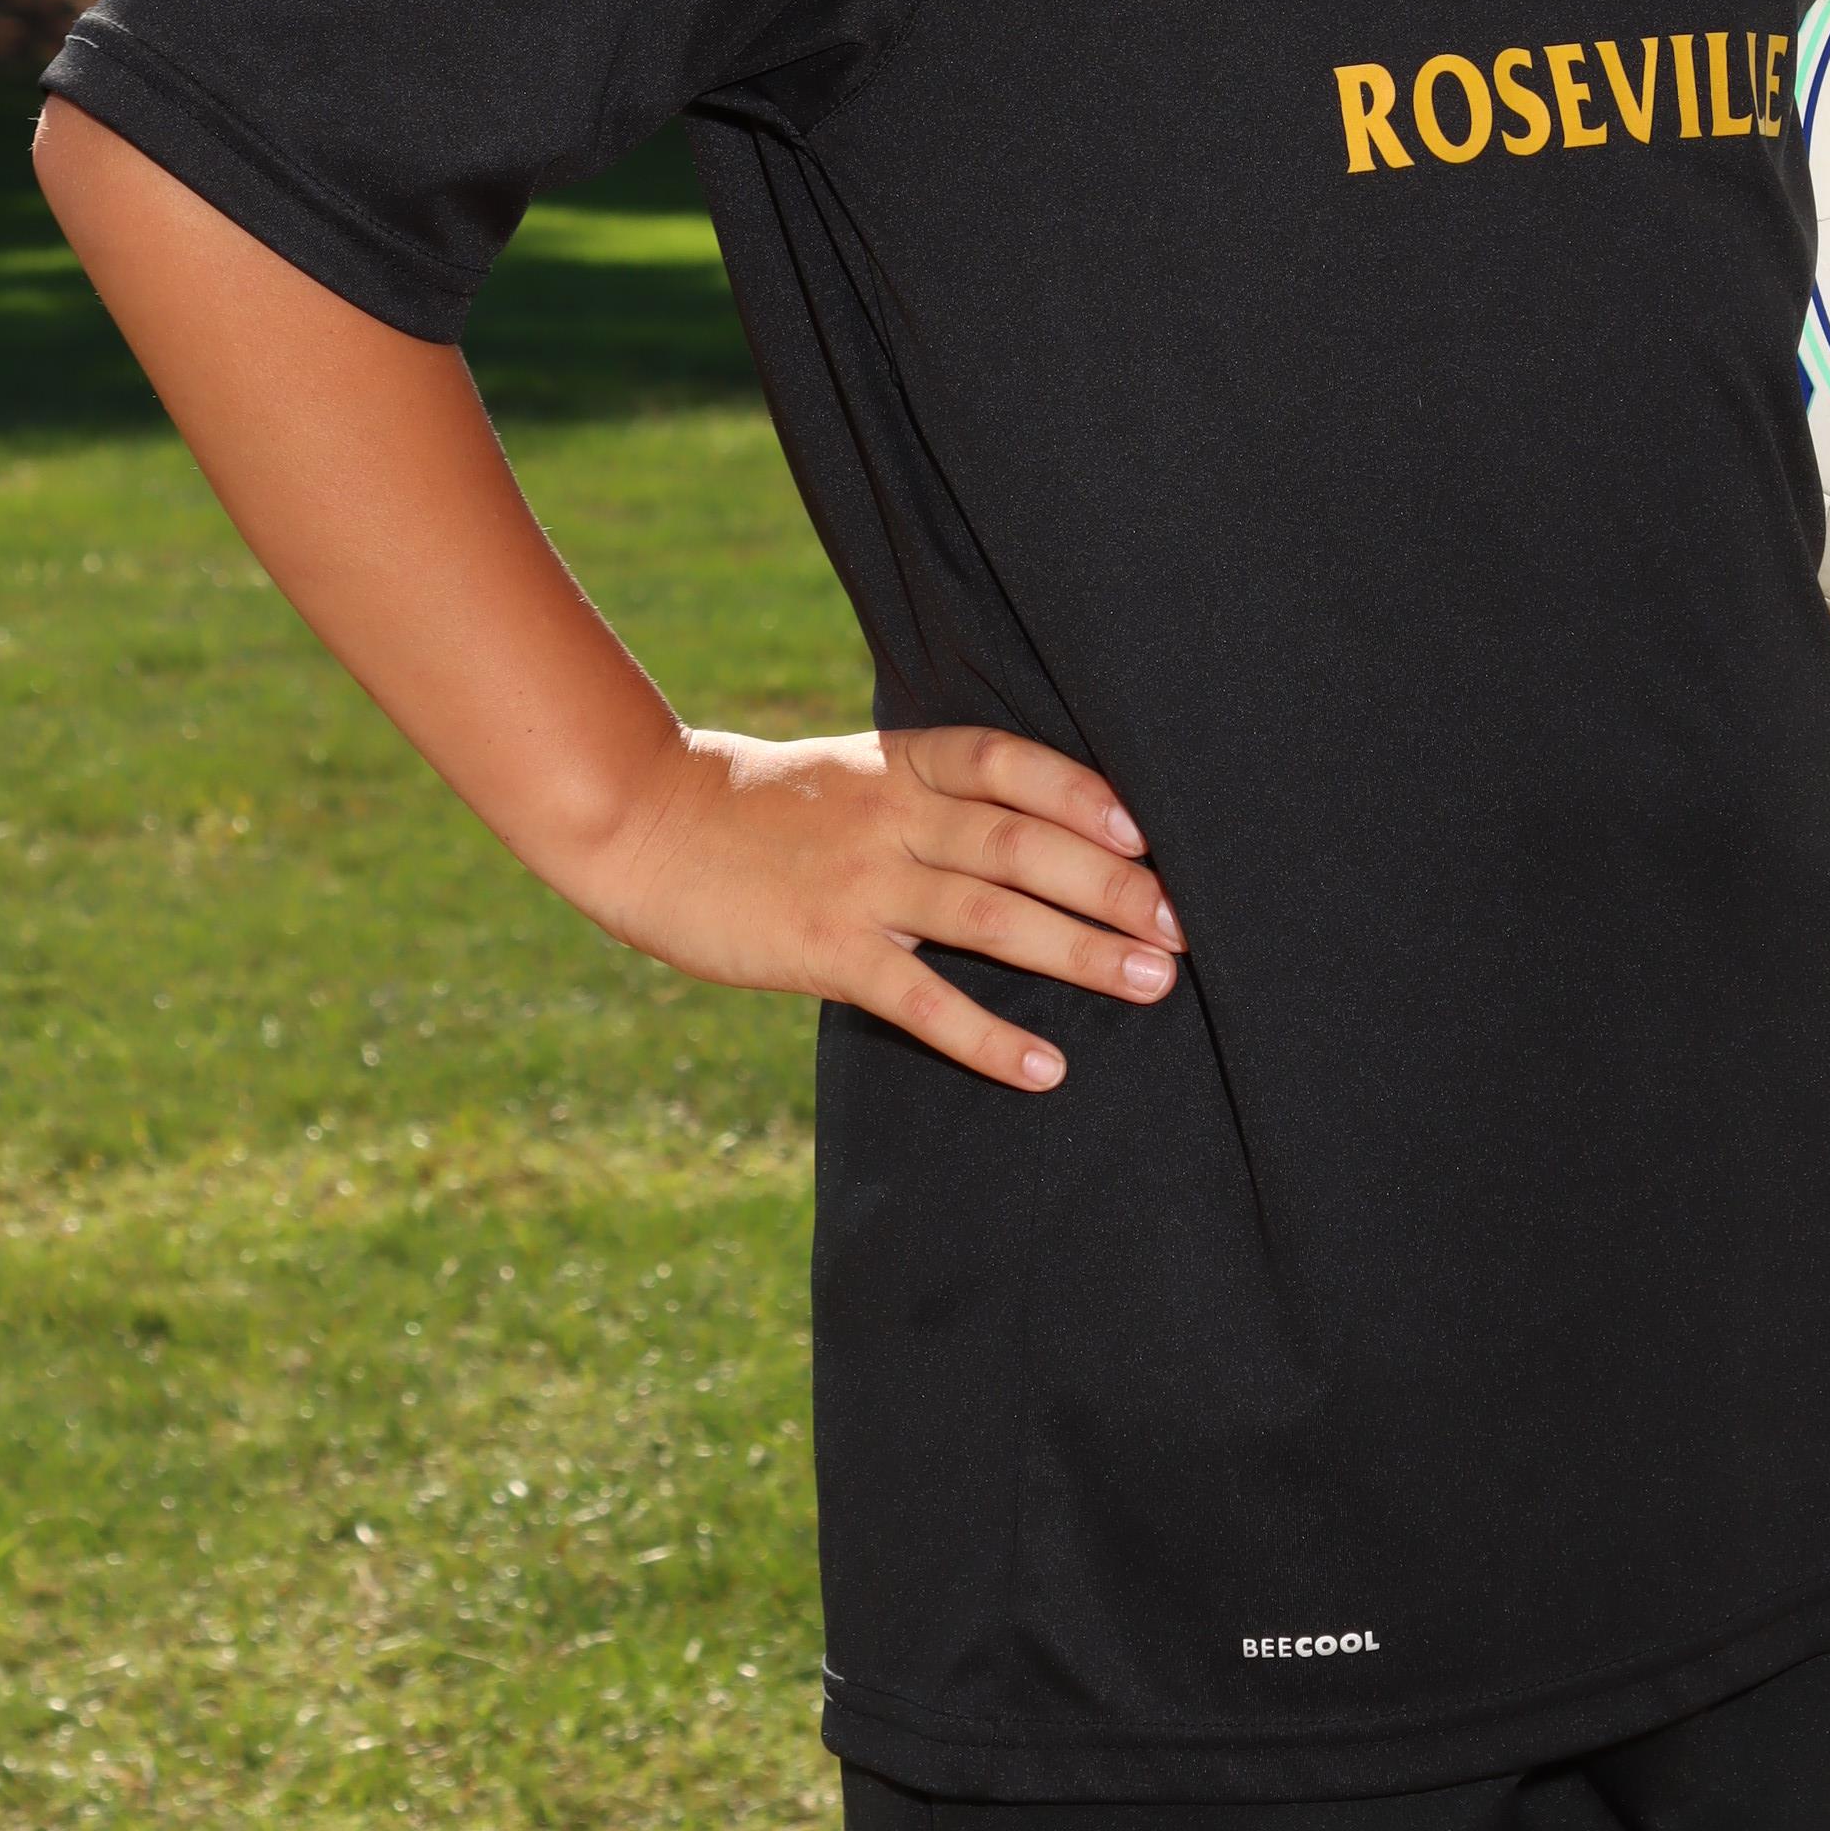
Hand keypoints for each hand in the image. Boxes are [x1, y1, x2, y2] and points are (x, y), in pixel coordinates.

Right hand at [595, 720, 1182, 1091]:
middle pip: (1020, 843)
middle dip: (1110, 886)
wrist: (645, 824)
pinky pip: (920, 998)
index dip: (1083, 794)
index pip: (1010, 763)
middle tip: (1184, 927)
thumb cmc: (763, 807)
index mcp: (901, 764)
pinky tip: (1043, 1067)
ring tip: (1150, 984)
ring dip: (1078, 952)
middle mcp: (890, 815)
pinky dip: (986, 1035)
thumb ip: (932, 793)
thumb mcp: (853, 771)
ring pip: (988, 915)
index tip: (1149, 833)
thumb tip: (1037, 828)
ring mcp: (858, 883)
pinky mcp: (823, 950)